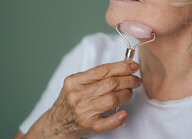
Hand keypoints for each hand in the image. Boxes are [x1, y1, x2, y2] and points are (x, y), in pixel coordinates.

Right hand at [24, 61, 141, 138]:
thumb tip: (122, 68)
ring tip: (130, 93)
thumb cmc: (70, 101)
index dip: (121, 67)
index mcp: (75, 81)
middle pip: (110, 84)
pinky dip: (117, 119)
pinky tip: (124, 114)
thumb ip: (94, 77)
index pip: (102, 70)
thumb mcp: (76, 84)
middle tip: (136, 80)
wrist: (55, 123)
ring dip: (126, 95)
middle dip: (128, 80)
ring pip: (112, 99)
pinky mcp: (87, 125)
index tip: (133, 66)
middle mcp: (77, 95)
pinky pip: (105, 123)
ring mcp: (82, 111)